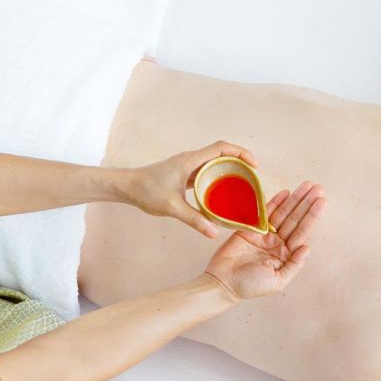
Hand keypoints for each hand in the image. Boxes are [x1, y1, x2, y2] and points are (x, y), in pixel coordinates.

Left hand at [119, 141, 258, 237]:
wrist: (127, 186)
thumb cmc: (146, 191)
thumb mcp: (172, 207)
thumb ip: (194, 219)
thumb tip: (214, 232)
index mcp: (190, 160)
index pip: (221, 148)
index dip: (241, 153)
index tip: (254, 165)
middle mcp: (190, 159)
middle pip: (221, 153)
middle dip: (240, 162)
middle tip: (252, 178)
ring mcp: (187, 165)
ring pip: (214, 162)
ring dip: (229, 169)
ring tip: (242, 185)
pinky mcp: (183, 173)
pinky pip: (206, 171)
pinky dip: (217, 177)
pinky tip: (222, 192)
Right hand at [204, 182, 325, 301]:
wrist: (223, 283)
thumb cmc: (250, 286)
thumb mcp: (278, 281)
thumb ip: (294, 264)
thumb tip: (308, 247)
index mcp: (285, 254)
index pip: (302, 231)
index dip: (312, 215)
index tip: (322, 201)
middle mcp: (277, 242)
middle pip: (295, 219)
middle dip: (306, 203)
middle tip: (318, 188)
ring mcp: (264, 234)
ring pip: (282, 213)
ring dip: (294, 199)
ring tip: (307, 185)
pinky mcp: (249, 228)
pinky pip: (264, 213)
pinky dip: (274, 202)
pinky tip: (285, 192)